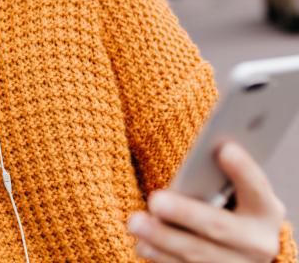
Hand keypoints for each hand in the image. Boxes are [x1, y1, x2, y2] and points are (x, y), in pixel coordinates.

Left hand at [127, 142, 285, 261]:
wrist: (237, 246)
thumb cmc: (226, 205)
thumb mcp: (231, 191)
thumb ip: (216, 178)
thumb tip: (194, 161)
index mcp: (265, 211)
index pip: (257, 188)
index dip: (243, 169)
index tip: (225, 149)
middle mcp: (257, 243)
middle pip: (218, 227)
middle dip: (185, 213)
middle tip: (155, 201)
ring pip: (198, 255)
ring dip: (163, 239)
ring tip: (136, 223)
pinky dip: (162, 258)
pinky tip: (143, 246)